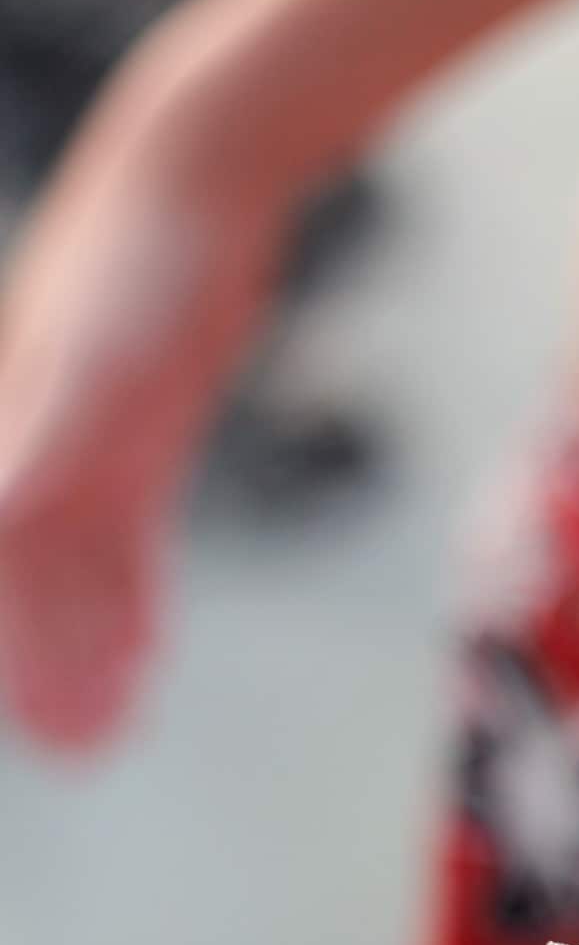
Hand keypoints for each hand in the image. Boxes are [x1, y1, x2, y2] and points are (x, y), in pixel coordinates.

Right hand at [0, 181, 274, 751]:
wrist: (194, 188)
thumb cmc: (131, 268)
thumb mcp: (90, 365)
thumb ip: (37, 446)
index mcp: (7, 447)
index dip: (9, 656)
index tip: (27, 732)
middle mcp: (34, 459)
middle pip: (31, 594)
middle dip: (47, 676)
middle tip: (78, 756)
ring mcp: (87, 455)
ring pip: (81, 583)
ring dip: (92, 655)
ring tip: (112, 729)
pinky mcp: (139, 448)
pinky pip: (129, 550)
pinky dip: (134, 607)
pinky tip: (147, 661)